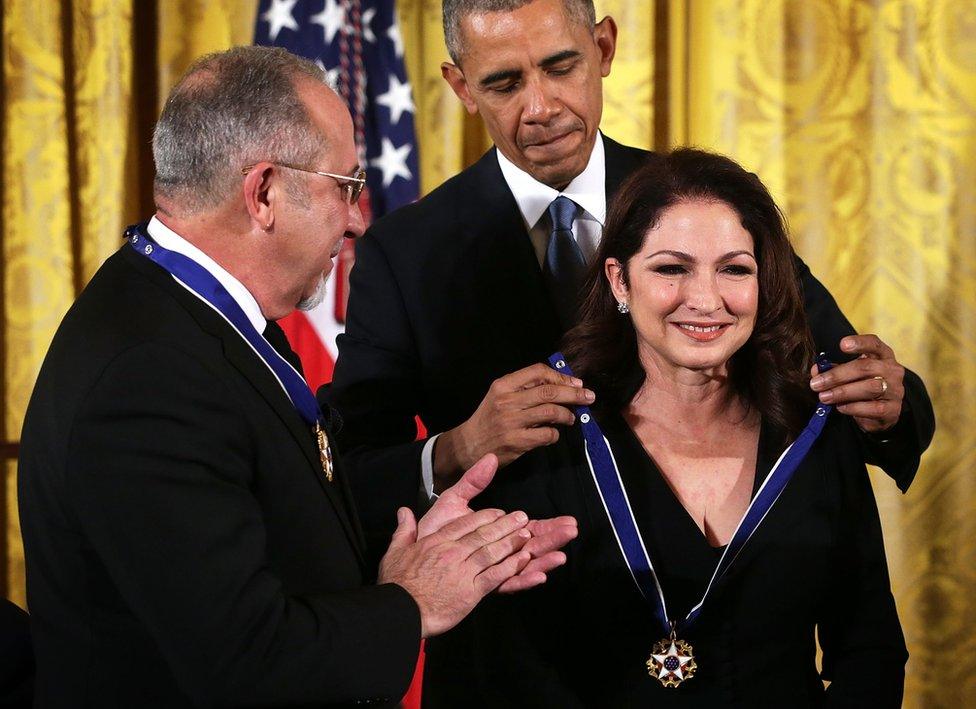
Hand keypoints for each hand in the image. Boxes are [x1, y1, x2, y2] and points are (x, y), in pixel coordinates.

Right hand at [378, 502, 531, 637]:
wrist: (400, 611)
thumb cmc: (396, 584)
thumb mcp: (395, 551)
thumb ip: (404, 530)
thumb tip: (403, 511)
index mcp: (436, 541)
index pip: (465, 524)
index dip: (484, 516)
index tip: (498, 512)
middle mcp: (453, 552)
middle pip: (483, 534)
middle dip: (505, 524)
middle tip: (522, 516)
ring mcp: (463, 571)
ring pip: (492, 552)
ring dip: (512, 542)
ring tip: (527, 534)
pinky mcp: (471, 591)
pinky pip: (494, 576)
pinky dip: (510, 567)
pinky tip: (522, 560)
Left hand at [417, 454, 577, 592]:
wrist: (413, 558)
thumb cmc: (434, 532)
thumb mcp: (454, 501)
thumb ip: (473, 482)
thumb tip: (491, 458)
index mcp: (496, 535)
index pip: (527, 528)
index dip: (547, 524)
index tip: (566, 519)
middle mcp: (499, 553)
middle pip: (532, 546)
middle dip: (552, 539)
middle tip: (573, 531)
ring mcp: (493, 570)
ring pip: (525, 564)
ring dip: (544, 559)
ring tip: (562, 553)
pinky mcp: (484, 585)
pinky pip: (508, 583)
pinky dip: (524, 579)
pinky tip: (540, 575)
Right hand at [433, 363, 594, 490]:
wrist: (469, 445)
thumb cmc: (489, 419)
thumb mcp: (500, 396)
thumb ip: (525, 389)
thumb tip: (561, 385)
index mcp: (503, 385)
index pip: (537, 371)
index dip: (560, 376)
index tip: (575, 383)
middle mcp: (507, 401)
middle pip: (549, 391)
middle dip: (574, 393)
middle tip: (589, 397)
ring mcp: (511, 421)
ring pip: (550, 411)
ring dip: (567, 414)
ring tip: (571, 418)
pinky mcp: (516, 441)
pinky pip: (546, 435)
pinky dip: (555, 434)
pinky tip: (553, 434)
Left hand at [809, 335, 905, 432]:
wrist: (880, 411)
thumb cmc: (861, 385)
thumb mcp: (848, 374)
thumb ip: (832, 370)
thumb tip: (816, 370)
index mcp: (882, 355)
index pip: (874, 344)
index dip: (860, 342)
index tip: (842, 345)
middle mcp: (892, 370)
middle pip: (866, 367)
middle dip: (837, 375)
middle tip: (816, 384)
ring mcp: (895, 390)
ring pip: (870, 387)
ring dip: (842, 392)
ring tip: (824, 397)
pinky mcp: (893, 409)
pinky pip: (873, 408)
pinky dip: (853, 407)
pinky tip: (840, 407)